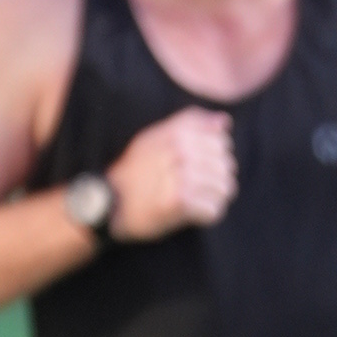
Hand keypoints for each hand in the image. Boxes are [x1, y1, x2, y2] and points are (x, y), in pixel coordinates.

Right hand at [107, 106, 234, 239]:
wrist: (111, 202)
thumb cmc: (137, 170)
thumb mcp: (156, 138)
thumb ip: (191, 125)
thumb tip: (225, 121)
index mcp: (176, 133)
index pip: (221, 141)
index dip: (217, 156)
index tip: (200, 165)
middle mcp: (180, 151)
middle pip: (226, 165)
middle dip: (218, 178)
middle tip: (198, 187)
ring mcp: (181, 176)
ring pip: (224, 188)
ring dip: (214, 197)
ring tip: (196, 200)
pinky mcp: (180, 202)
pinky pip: (214, 209)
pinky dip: (206, 215)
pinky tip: (191, 212)